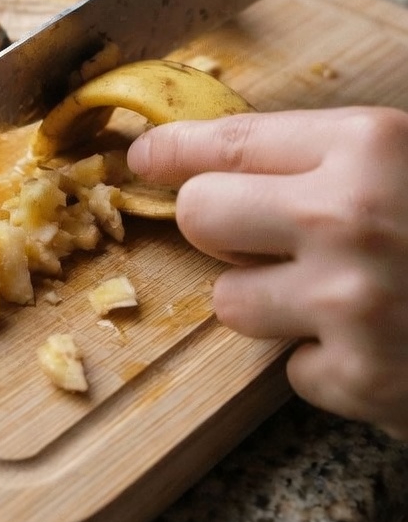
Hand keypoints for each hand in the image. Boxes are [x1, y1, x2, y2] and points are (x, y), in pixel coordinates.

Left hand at [127, 107, 407, 439]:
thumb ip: (340, 154)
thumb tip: (233, 156)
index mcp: (369, 146)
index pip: (227, 140)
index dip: (172, 149)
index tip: (141, 157)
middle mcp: (347, 217)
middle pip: (200, 216)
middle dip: (218, 226)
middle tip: (256, 234)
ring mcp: (349, 304)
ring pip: (230, 302)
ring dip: (271, 303)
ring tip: (343, 297)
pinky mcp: (360, 381)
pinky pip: (291, 371)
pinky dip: (326, 365)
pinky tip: (382, 348)